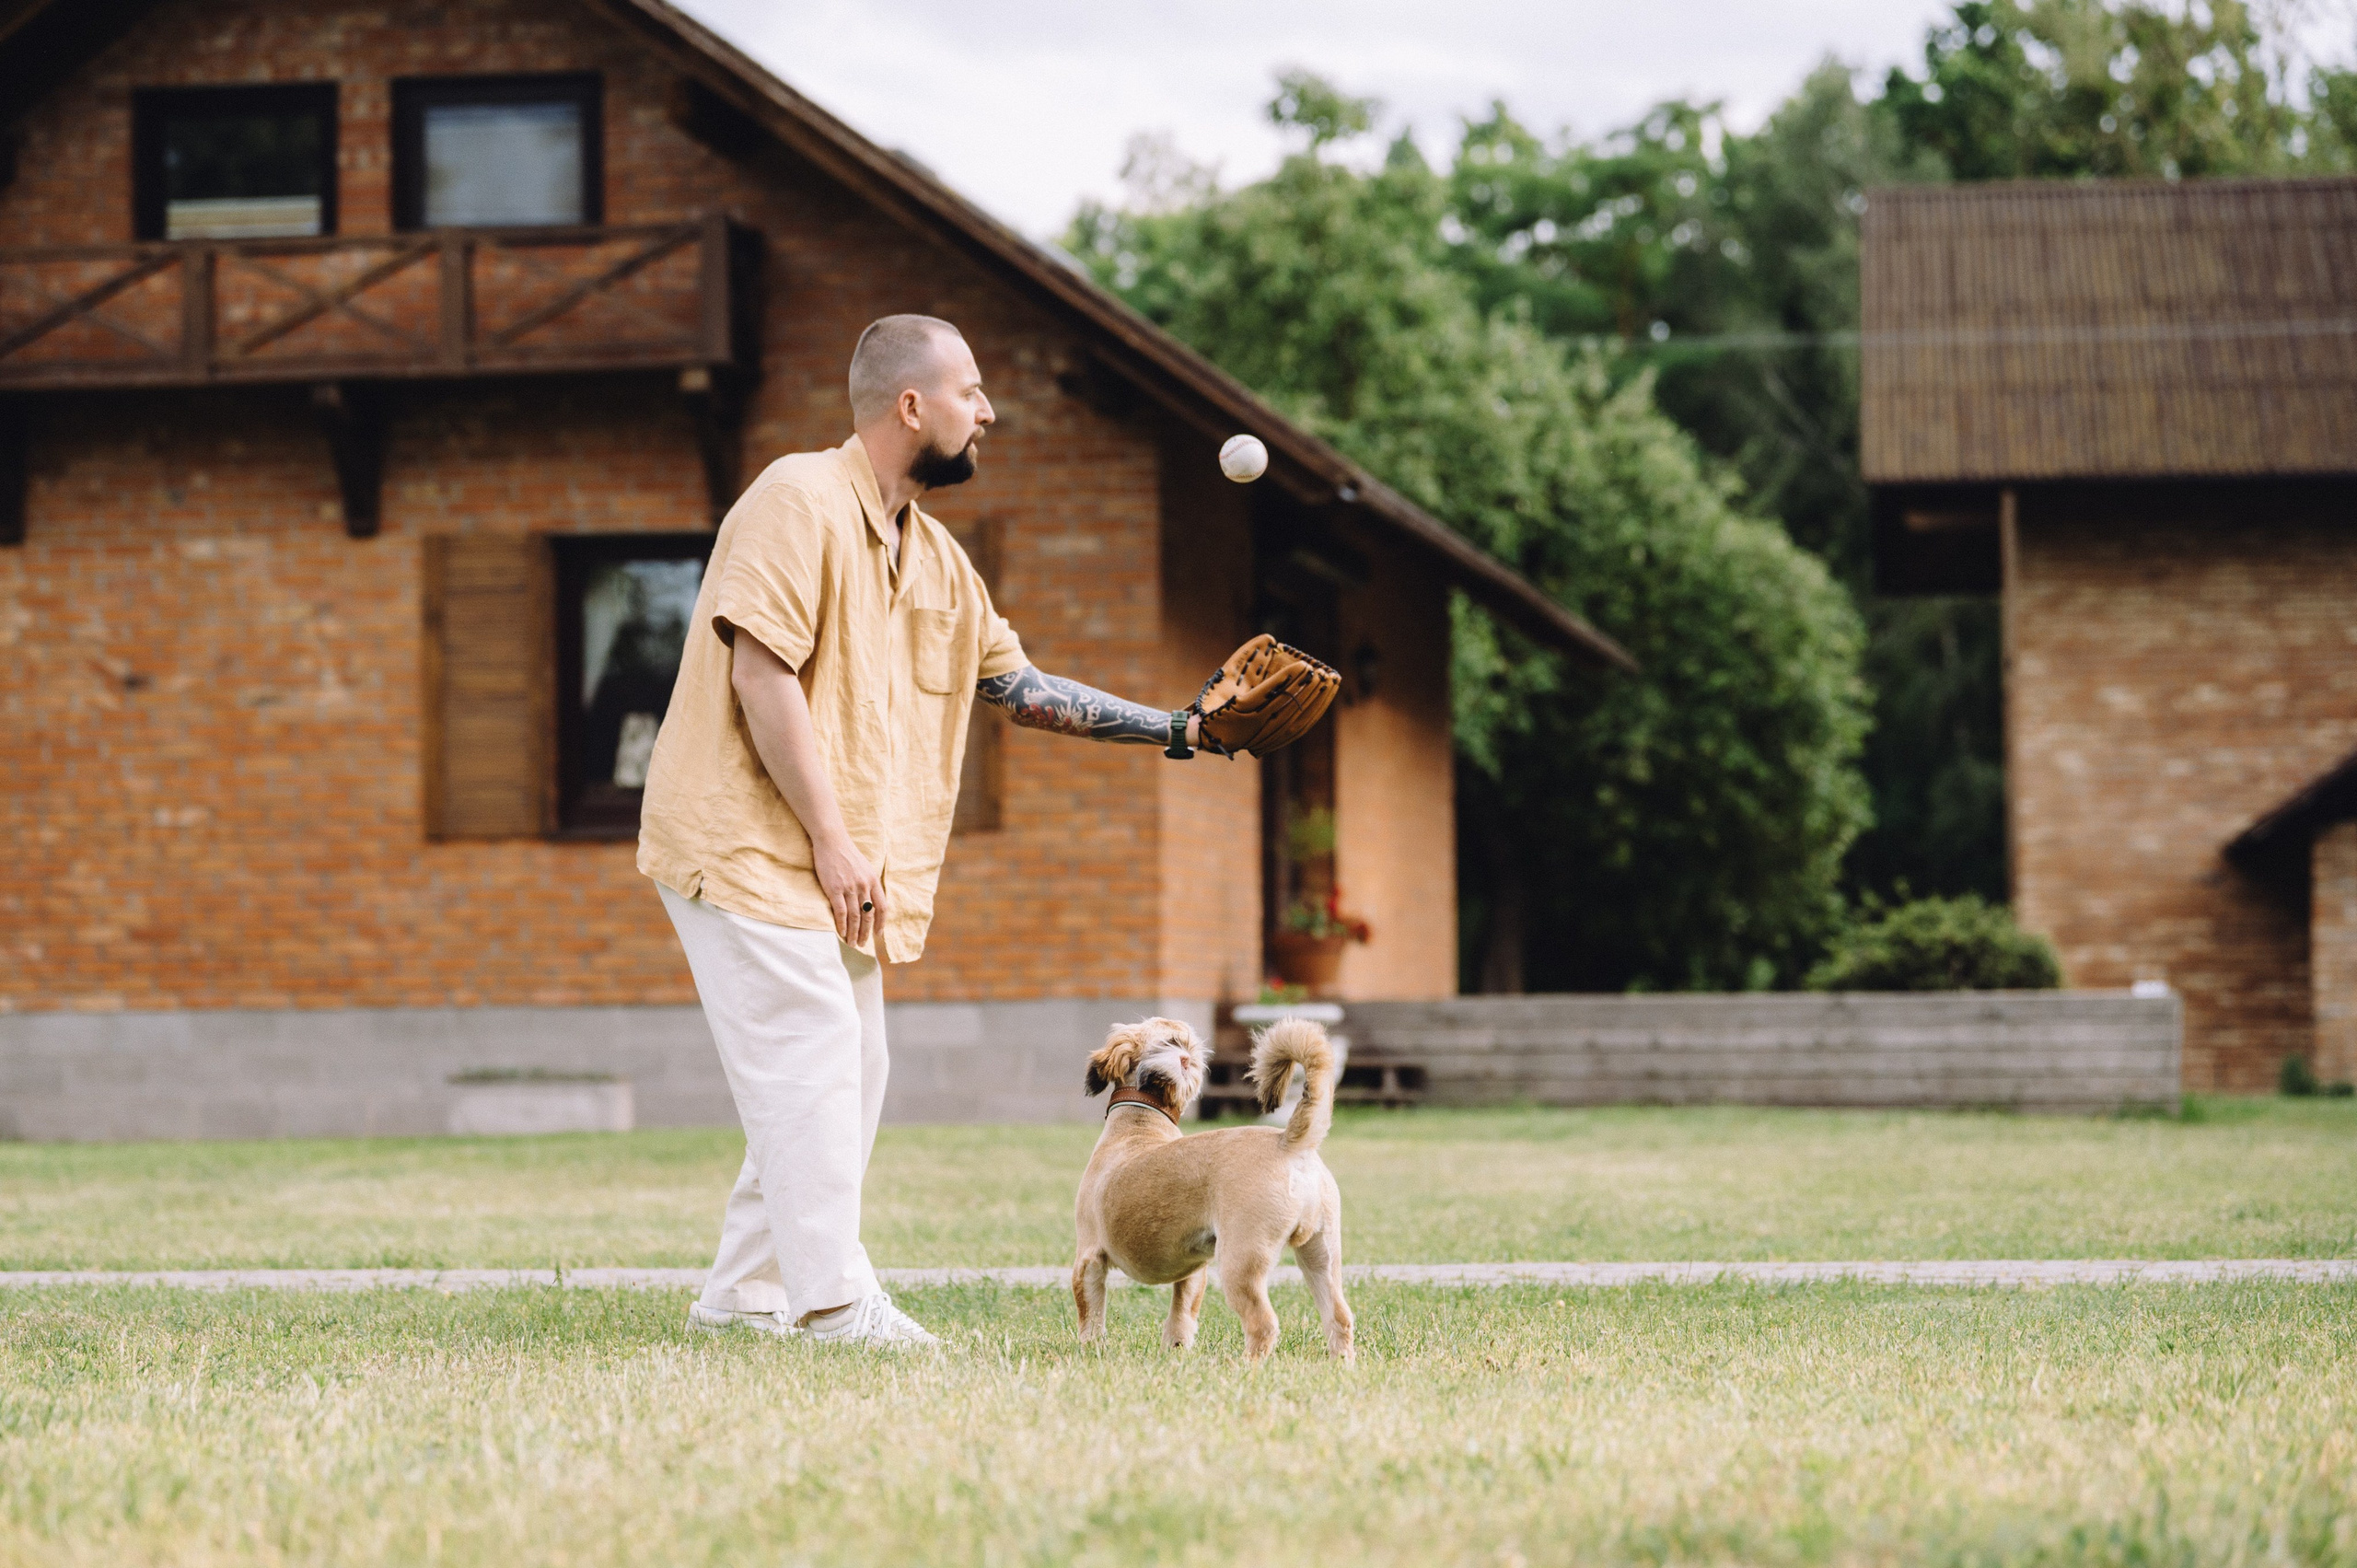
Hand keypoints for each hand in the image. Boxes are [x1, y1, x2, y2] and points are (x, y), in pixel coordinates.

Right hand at [813, 833, 884, 947]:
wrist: (831, 841)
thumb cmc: (846, 854)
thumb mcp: (864, 867)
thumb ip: (868, 883)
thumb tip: (870, 900)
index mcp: (873, 880)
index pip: (882, 907)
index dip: (881, 923)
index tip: (878, 934)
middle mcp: (864, 886)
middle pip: (869, 915)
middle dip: (865, 932)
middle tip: (862, 944)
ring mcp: (850, 888)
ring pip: (855, 917)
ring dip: (854, 933)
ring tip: (851, 943)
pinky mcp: (835, 889)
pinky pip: (841, 912)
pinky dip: (842, 925)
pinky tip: (841, 933)